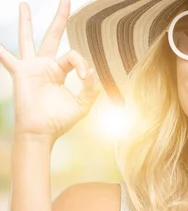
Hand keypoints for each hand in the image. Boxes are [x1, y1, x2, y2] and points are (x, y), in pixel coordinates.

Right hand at [0, 0, 99, 142]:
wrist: (42, 132)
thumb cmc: (60, 120)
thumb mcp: (83, 105)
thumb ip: (91, 88)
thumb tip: (92, 70)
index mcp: (61, 72)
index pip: (74, 56)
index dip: (82, 64)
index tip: (85, 78)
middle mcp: (46, 66)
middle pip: (53, 37)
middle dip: (59, 19)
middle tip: (66, 0)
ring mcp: (31, 68)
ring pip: (28, 39)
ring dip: (26, 22)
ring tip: (24, 5)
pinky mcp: (21, 74)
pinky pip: (8, 59)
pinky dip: (2, 52)